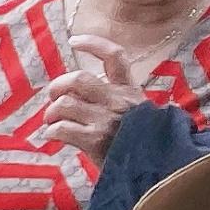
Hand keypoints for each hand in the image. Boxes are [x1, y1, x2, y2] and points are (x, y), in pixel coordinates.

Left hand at [36, 36, 140, 161]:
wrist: (158, 168)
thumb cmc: (143, 144)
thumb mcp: (139, 114)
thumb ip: (117, 102)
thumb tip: (84, 96)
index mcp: (130, 91)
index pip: (115, 57)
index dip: (94, 44)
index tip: (74, 41)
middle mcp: (119, 101)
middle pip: (78, 79)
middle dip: (57, 86)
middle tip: (53, 99)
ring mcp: (107, 120)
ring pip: (65, 104)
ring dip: (51, 113)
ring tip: (51, 122)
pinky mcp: (95, 140)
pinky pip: (61, 129)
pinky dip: (51, 132)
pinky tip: (54, 136)